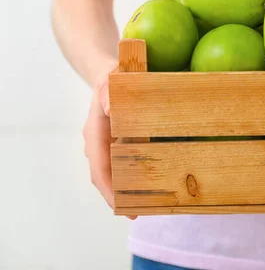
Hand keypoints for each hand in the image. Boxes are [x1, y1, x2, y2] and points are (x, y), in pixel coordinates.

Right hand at [83, 71, 136, 219]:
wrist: (109, 72)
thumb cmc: (112, 77)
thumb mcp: (111, 80)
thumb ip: (108, 92)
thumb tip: (108, 107)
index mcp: (95, 132)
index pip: (99, 166)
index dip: (108, 189)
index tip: (120, 206)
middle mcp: (98, 142)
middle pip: (104, 176)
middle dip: (117, 196)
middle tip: (136, 212)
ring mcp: (107, 143)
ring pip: (113, 172)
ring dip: (125, 188)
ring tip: (145, 205)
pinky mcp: (118, 142)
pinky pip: (122, 162)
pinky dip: (132, 175)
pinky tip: (149, 183)